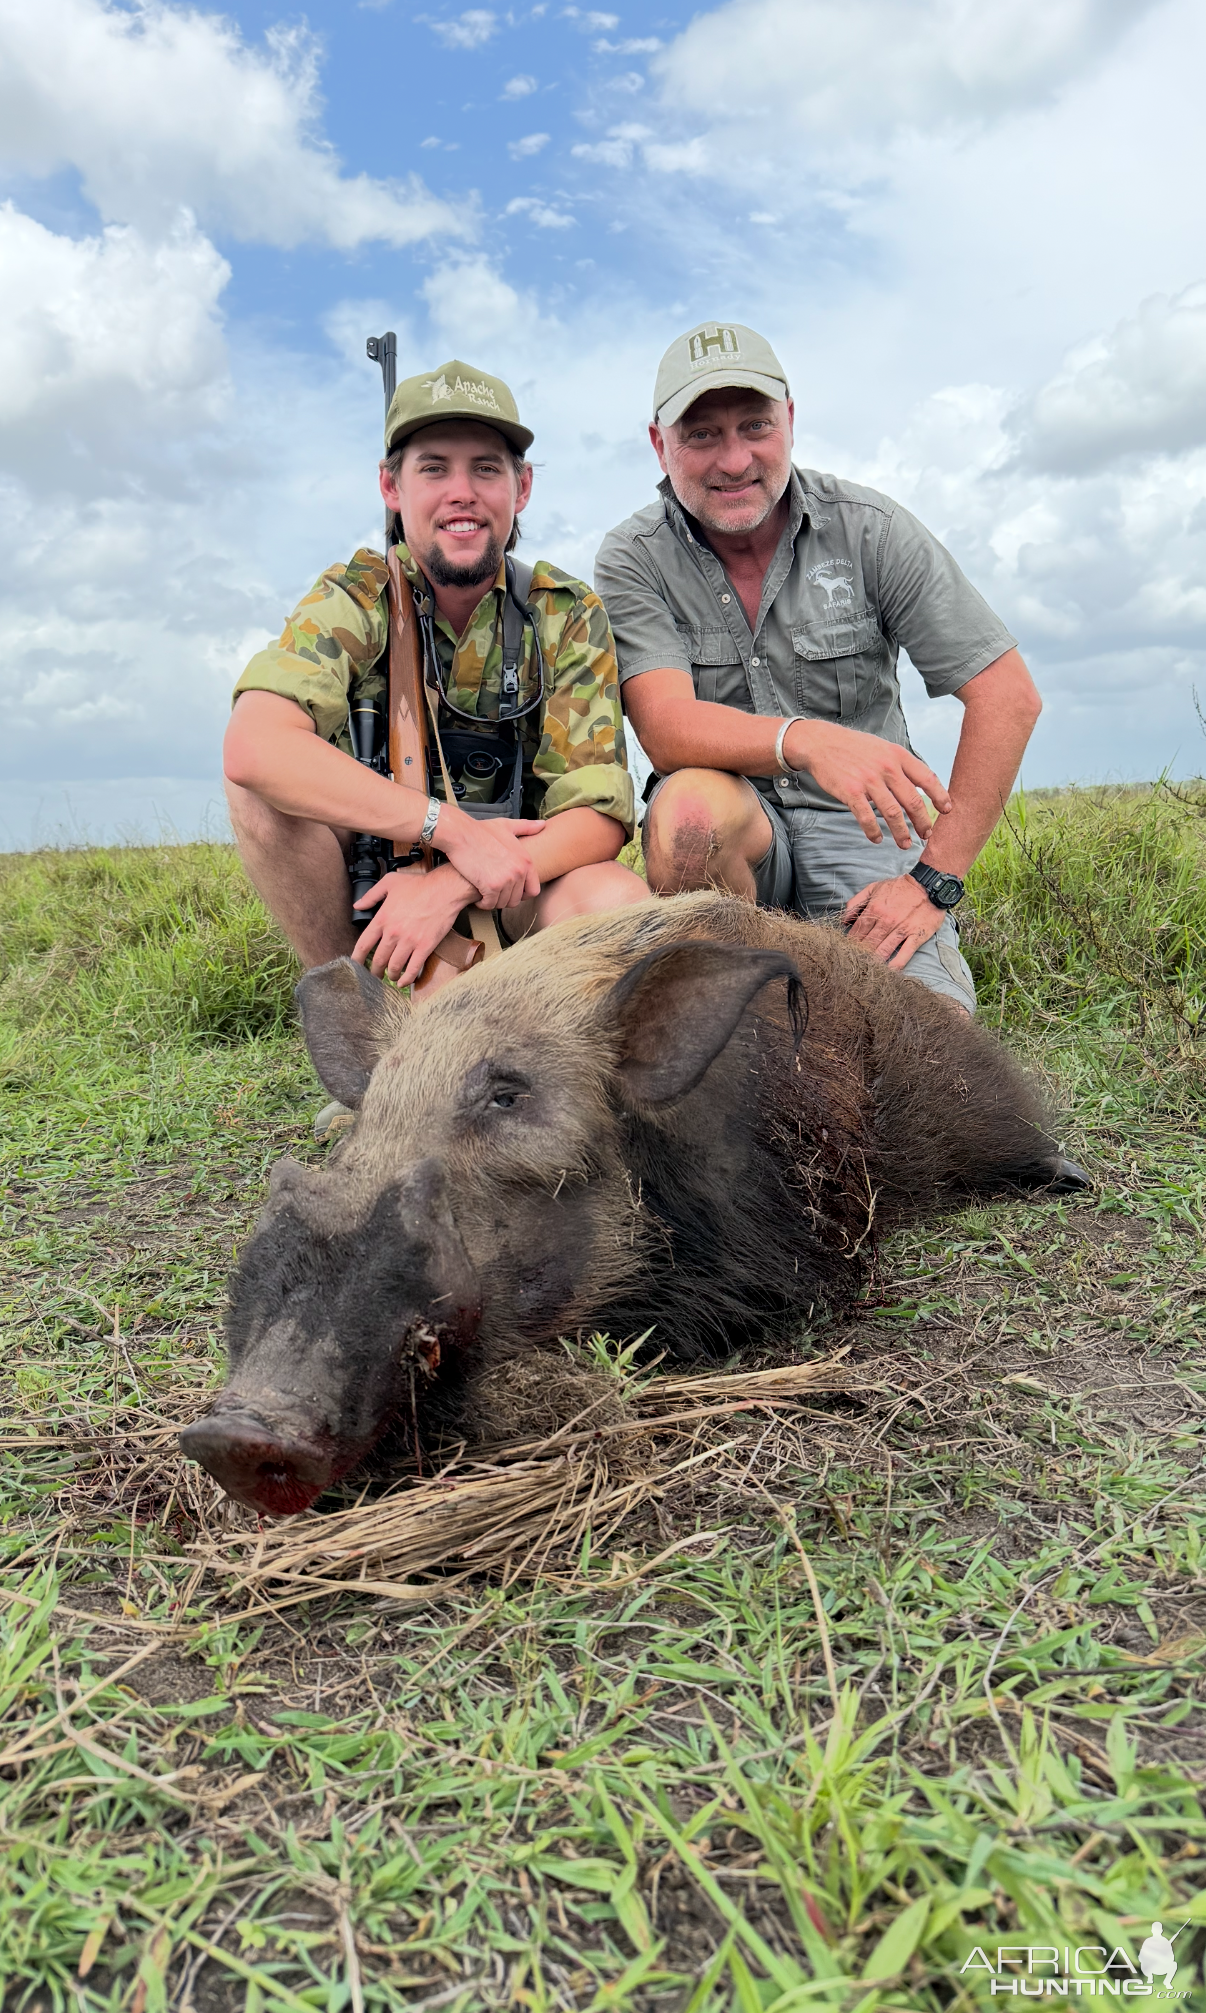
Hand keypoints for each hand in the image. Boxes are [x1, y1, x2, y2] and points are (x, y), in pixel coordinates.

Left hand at [352, 865, 466, 983]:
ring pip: (394, 966)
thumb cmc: (419, 885)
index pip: (363, 944)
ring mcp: (409, 941)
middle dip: (374, 971)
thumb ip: (371, 895)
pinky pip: (413, 969)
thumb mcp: (390, 882)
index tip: (355, 965)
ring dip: (390, 975)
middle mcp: (393, 933)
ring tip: (390, 977)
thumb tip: (357, 905)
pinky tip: (404, 982)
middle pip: (378, 960)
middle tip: (374, 975)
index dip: (356, 958)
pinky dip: (407, 979)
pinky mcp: (425, 947)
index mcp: (382, 919)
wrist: (445, 890)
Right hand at [429, 805, 545, 909]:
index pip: (533, 890)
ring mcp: (506, 880)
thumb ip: (526, 827)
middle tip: (493, 893)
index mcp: (526, 861)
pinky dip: (483, 903)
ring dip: (493, 901)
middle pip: (516, 900)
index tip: (510, 892)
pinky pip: (490, 904)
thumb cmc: (481, 830)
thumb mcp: (506, 826)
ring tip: (485, 893)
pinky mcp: (491, 886)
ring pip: (503, 903)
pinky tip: (478, 895)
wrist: (461, 834)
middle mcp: (519, 872)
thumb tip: (542, 825)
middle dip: (504, 898)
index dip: (522, 895)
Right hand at [784, 720, 950, 847]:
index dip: (940, 796)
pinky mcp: (851, 792)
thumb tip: (918, 785)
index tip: (947, 810)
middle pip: (912, 800)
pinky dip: (873, 832)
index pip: (927, 777)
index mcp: (898, 755)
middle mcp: (887, 768)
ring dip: (901, 832)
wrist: (822, 743)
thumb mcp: (883, 748)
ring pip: (892, 813)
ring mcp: (869, 780)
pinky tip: (877, 839)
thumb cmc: (854, 748)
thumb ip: (900, 765)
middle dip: (923, 822)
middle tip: (926, 835)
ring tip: (904, 844)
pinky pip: (867, 818)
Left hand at [844, 874, 944, 967]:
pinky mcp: (916, 936)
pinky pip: (904, 954)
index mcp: (874, 909)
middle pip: (868, 943)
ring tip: (867, 969)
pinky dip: (895, 965)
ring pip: (883, 951)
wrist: (929, 885)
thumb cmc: (900, 887)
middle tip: (855, 962)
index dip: (851, 942)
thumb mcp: (874, 887)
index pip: (857, 931)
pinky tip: (887, 972)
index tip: (847, 951)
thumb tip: (844, 920)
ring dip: (873, 961)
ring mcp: (902, 930)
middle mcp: (886, 921)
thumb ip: (856, 902)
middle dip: (860, 954)